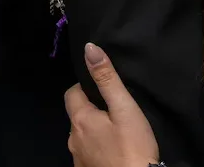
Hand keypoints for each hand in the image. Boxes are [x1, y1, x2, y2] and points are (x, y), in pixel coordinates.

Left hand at [65, 43, 158, 166]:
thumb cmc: (132, 145)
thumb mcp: (124, 107)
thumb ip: (106, 78)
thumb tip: (89, 48)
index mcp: (80, 120)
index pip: (71, 93)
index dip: (85, 86)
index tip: (104, 89)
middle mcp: (73, 140)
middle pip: (77, 115)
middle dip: (92, 108)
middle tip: (115, 109)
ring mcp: (78, 159)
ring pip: (82, 135)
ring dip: (95, 129)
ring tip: (117, 129)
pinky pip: (88, 152)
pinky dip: (97, 147)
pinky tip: (114, 149)